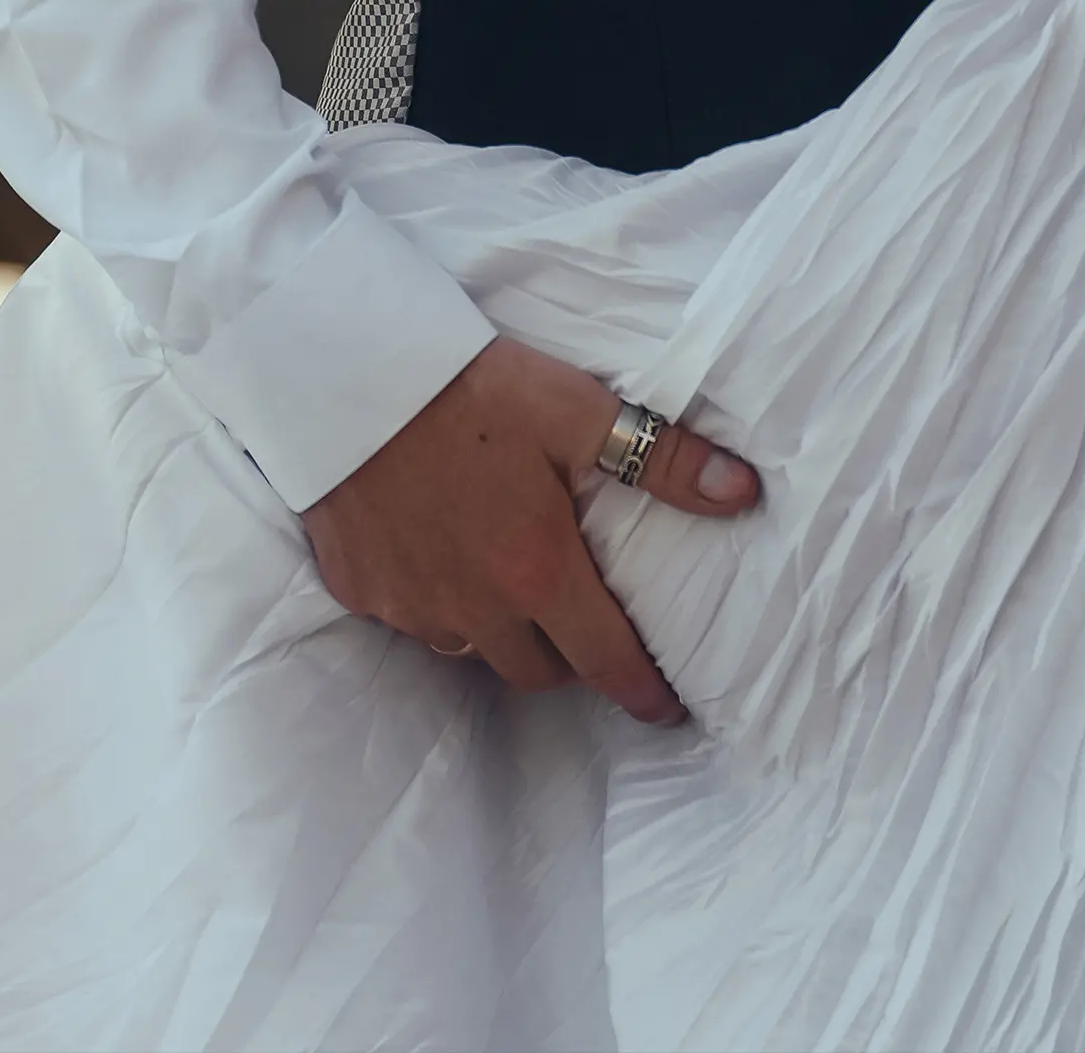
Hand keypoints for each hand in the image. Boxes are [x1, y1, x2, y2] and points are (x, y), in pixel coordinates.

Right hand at [299, 336, 759, 725]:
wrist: (342, 375)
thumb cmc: (467, 388)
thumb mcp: (573, 409)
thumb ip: (661, 458)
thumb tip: (742, 494)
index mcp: (536, 572)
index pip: (605, 662)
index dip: (642, 692)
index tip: (663, 709)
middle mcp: (474, 608)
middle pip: (536, 671)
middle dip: (567, 660)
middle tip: (579, 626)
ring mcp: (410, 605)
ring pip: (470, 650)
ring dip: (496, 633)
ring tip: (504, 588)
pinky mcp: (358, 589)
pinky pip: (408, 619)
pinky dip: (431, 602)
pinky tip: (432, 553)